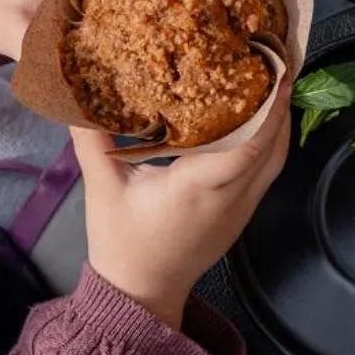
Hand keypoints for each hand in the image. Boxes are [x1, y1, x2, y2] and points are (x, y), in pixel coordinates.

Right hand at [71, 94, 290, 327]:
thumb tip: (75, 98)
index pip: (245, 146)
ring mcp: (241, 209)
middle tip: (277, 62)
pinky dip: (271, 142)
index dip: (265, 109)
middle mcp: (229, 198)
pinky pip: (268, 172)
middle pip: (271, 147)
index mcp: (197, 189)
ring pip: (275, 160)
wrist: (141, 293)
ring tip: (275, 82)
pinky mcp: (242, 214)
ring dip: (280, 123)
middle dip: (279, 104)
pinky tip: (262, 119)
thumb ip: (91, 140)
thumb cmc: (122, 243)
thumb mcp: (103, 189)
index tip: (271, 72)